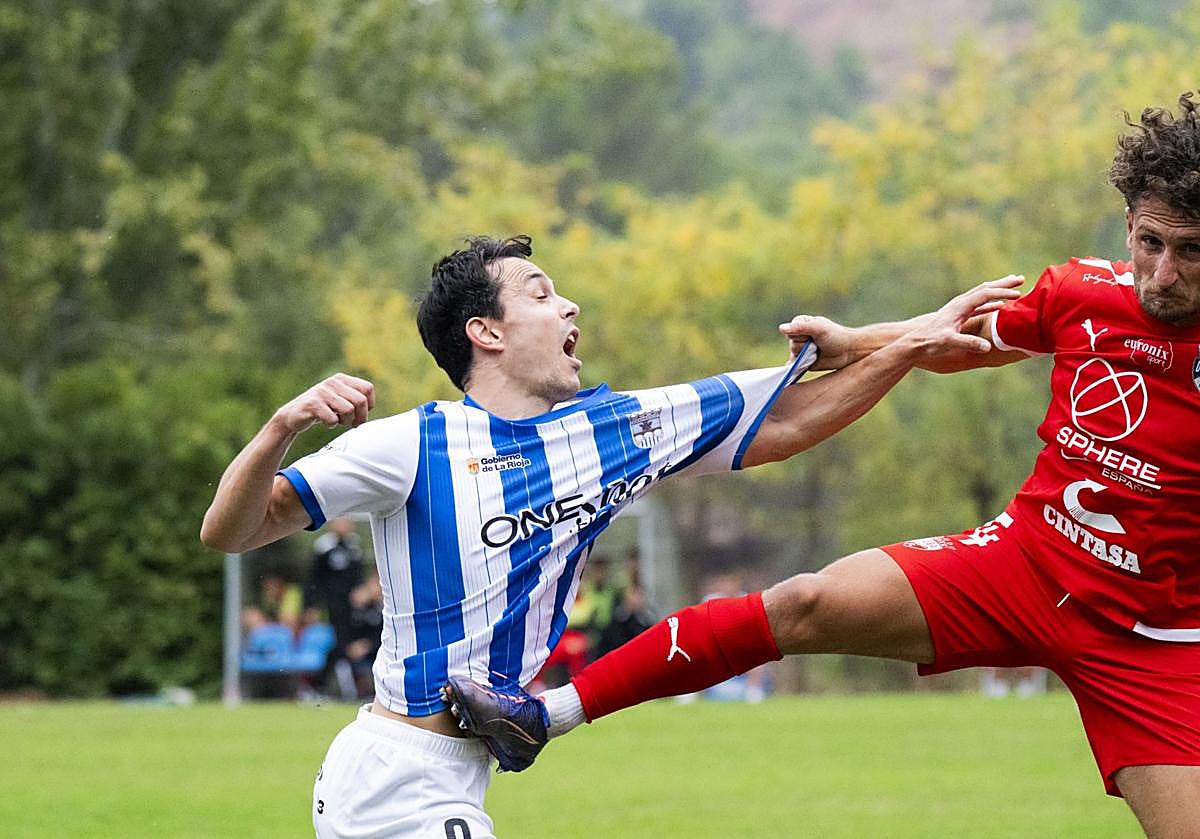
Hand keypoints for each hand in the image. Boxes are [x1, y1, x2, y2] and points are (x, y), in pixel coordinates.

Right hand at [274, 373, 375, 434]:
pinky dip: (332, 425)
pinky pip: (333, 419)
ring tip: (337, 421)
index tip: (359, 415)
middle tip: (350, 424)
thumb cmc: (323, 410)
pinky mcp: (313, 404)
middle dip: (359, 417)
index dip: (368, 406)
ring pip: (349, 410)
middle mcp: (333, 382)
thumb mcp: (340, 400)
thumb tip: (370, 409)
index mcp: (342, 379)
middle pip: (361, 401)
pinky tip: (325, 422)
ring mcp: (322, 392)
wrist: (293, 416)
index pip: (368, 389)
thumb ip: (356, 400)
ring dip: (345, 422)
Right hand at [778, 315, 857, 369]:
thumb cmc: (837, 336)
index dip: (800, 336)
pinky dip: (792, 370)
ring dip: (806, 357)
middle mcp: (798, 336)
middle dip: (804, 347)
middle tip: (817, 346)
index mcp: (800, 324)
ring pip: (793, 356)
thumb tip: (781, 328)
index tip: (813, 336)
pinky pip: (793, 367)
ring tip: (817, 353)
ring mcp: (801, 350)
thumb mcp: (819, 329)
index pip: (790, 332)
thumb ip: (801, 327)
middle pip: (792, 345)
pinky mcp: (803, 362)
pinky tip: (794, 371)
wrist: (850, 351)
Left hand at [904, 274, 1023, 356]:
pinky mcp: (959, 316)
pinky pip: (979, 306)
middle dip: (1003, 284)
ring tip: (1015, 286)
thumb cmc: (930, 342)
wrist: (915, 343)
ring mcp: (960, 309)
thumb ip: (967, 343)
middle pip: (985, 288)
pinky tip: (1001, 306)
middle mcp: (960, 304)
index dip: (1002, 293)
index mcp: (960, 306)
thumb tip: (987, 347)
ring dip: (999, 290)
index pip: (984, 294)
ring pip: (983, 295)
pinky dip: (992, 303)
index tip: (1018, 294)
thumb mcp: (949, 342)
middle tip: (1021, 278)